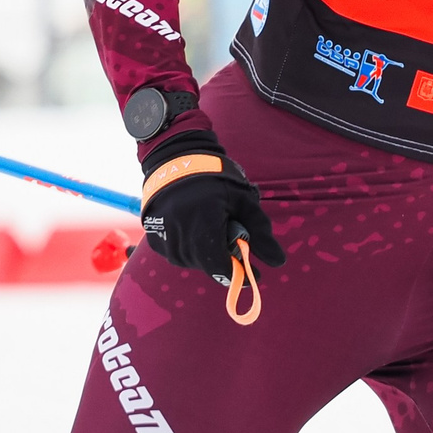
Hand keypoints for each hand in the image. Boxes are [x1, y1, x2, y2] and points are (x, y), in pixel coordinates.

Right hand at [139, 129, 286, 282]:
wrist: (175, 158)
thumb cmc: (214, 177)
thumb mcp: (243, 200)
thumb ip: (261, 232)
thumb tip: (278, 262)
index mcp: (203, 227)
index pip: (219, 267)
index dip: (238, 274)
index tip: (254, 274)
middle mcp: (180, 236)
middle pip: (206, 265)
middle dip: (223, 259)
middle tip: (231, 238)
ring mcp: (163, 237)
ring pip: (190, 261)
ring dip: (205, 253)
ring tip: (211, 227)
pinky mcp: (153, 236)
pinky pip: (175, 254)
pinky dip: (189, 248)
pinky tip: (195, 229)